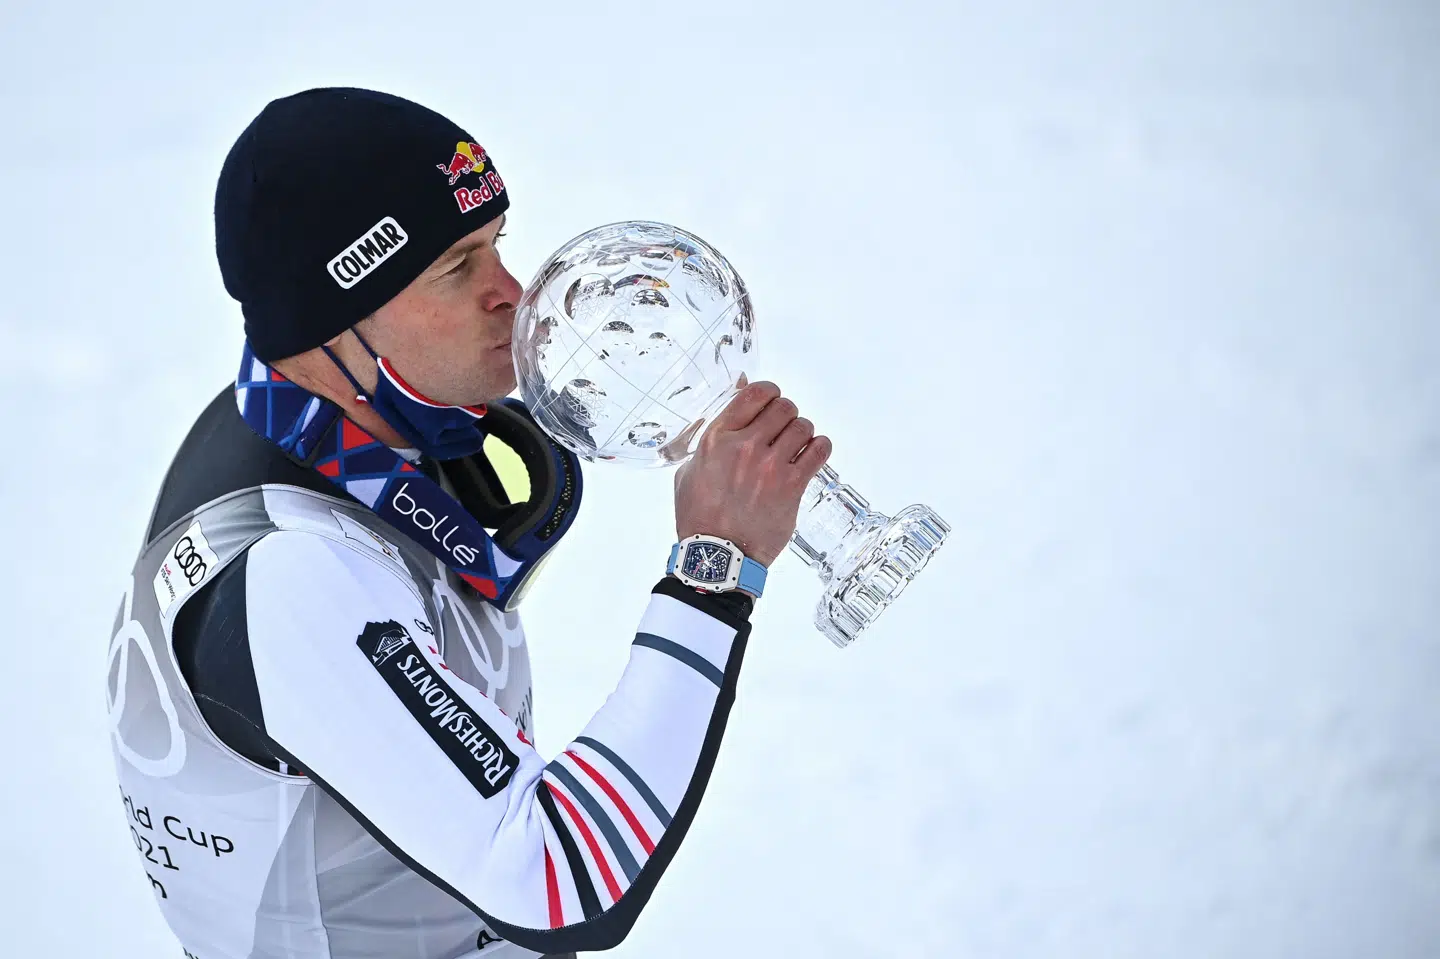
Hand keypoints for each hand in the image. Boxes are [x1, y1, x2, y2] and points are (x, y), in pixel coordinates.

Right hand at [674, 381, 832, 567]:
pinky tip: (811, 455)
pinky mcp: (792, 486)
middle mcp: (745, 447)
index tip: (772, 400)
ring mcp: (770, 467)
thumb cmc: (700, 517)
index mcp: (717, 439)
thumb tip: (735, 410)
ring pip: (803, 426)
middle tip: (783, 428)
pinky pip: (819, 451)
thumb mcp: (690, 470)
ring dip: (802, 433)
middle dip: (786, 414)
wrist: (718, 555)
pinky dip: (819, 448)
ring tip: (796, 446)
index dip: (769, 392)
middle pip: (783, 407)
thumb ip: (712, 439)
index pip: (754, 394)